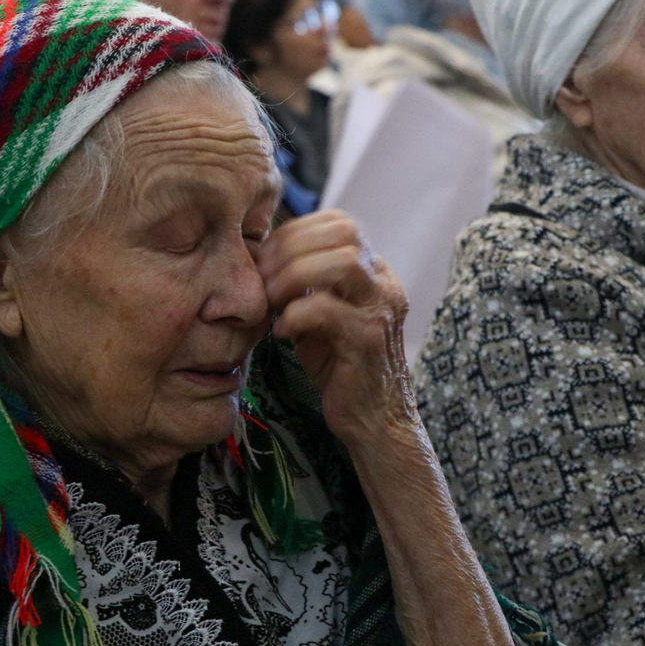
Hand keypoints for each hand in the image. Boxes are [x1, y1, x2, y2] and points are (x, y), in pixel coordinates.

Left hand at [257, 210, 414, 441]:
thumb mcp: (319, 317)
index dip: (296, 231)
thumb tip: (261, 258)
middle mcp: (384, 284)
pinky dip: (295, 316)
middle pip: (343, 232)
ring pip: (342, 263)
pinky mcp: (369, 341)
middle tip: (263, 280)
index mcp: (374, 272)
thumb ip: (302, 286)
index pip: (340, 223)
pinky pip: (328, 310)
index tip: (266, 258)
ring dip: (295, 276)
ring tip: (273, 301)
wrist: (375, 422)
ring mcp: (381, 310)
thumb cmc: (341, 368)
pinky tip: (282, 333)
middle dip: (292, 249)